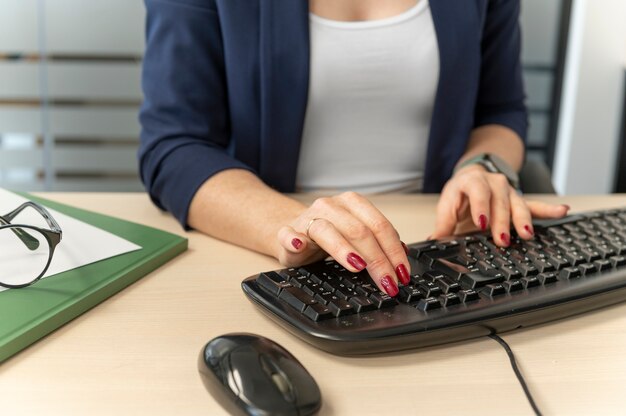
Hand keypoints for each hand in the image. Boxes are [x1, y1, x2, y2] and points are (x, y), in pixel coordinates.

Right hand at [274, 192, 409, 296]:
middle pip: (358, 231)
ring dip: (343, 249)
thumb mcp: (356, 236)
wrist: (294, 232)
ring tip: (357, 266)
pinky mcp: (288, 232)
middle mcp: (331, 207)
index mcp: (353, 204)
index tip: (402, 273)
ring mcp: (308, 218)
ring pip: (327, 231)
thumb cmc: (330, 236)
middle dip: (377, 259)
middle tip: (387, 282)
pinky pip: (288, 235)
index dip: (393, 251)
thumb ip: (378, 242)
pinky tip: (299, 246)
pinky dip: (293, 239)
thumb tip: (403, 256)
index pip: (379, 226)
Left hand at [431, 165, 569, 244]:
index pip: (477, 191)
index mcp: (471, 182)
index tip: (482, 223)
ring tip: (527, 234)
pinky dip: (548, 209)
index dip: (481, 207)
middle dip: (501, 221)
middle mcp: (492, 183)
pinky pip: (535, 205)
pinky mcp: (519, 200)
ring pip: (517, 204)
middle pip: (499, 201)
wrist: (472, 178)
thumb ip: (443, 224)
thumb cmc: (460, 195)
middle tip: (502, 239)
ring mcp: (508, 191)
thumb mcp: (448, 206)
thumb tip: (433, 242)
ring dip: (523, 220)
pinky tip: (563, 211)